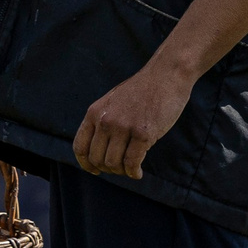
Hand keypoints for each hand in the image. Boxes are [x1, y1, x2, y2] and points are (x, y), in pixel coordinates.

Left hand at [73, 58, 196, 178]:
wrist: (166, 74)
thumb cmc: (143, 90)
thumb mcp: (113, 102)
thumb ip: (103, 121)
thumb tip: (100, 151)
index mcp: (95, 112)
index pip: (80, 147)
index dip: (86, 164)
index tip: (95, 171)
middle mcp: (105, 120)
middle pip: (97, 159)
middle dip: (108, 169)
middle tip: (120, 169)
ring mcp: (124, 127)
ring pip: (113, 163)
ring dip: (122, 171)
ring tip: (131, 169)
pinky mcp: (143, 133)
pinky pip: (132, 162)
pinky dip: (134, 172)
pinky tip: (138, 173)